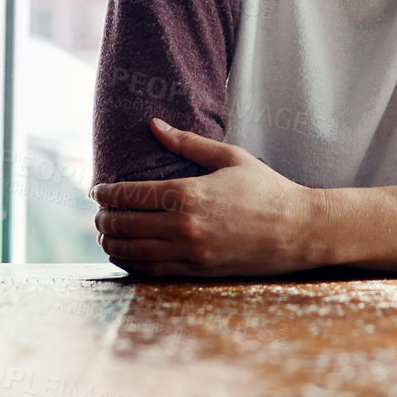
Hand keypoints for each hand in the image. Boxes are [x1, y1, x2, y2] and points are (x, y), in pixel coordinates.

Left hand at [90, 118, 325, 277]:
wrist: (297, 230)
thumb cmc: (268, 189)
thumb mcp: (230, 158)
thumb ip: (188, 143)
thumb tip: (154, 125)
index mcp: (188, 193)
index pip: (129, 194)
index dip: (106, 193)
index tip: (98, 191)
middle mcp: (182, 225)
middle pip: (122, 225)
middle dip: (103, 218)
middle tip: (99, 213)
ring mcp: (188, 252)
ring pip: (130, 251)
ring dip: (110, 243)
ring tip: (106, 235)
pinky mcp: (195, 270)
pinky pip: (149, 270)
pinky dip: (129, 263)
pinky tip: (125, 255)